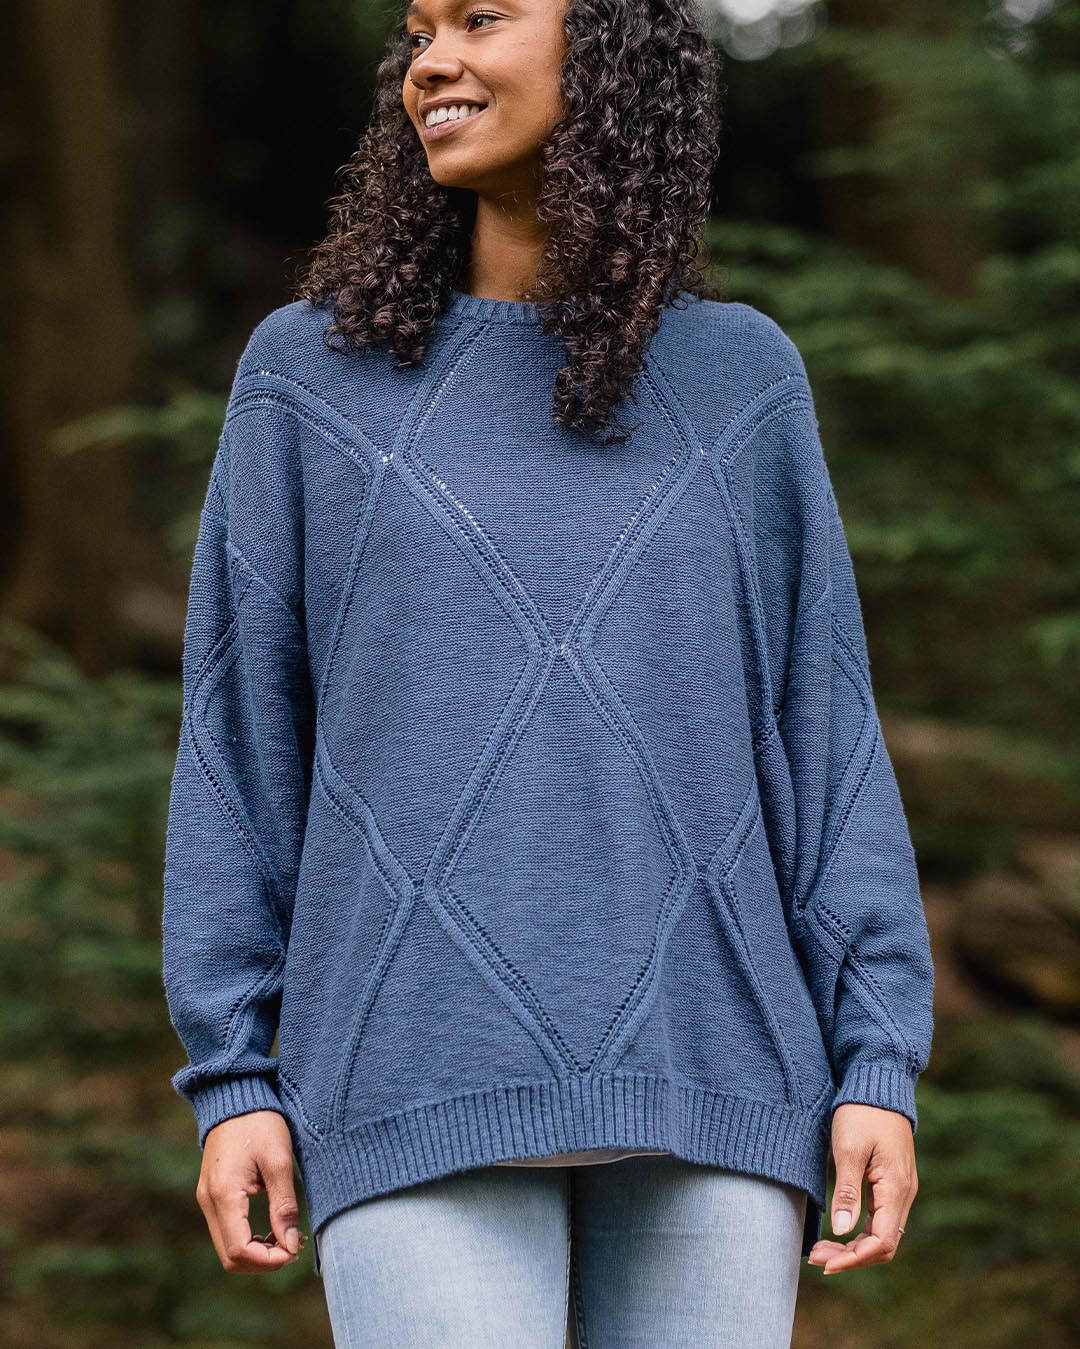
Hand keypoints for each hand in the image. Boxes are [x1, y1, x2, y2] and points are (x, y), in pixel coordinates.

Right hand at [196, 1110, 307, 1271]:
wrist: (236, 1095)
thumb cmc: (260, 1122)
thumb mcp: (278, 1161)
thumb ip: (284, 1205)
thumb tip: (291, 1245)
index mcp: (224, 1194)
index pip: (239, 1250)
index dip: (267, 1260)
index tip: (294, 1251)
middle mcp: (208, 1202)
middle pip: (229, 1257)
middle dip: (262, 1261)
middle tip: (292, 1248)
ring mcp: (206, 1199)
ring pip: (226, 1247)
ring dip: (255, 1252)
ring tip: (285, 1239)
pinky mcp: (211, 1194)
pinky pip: (226, 1231)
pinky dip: (247, 1239)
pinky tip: (270, 1229)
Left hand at [807, 1102, 916, 1274]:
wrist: (878, 1085)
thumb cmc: (861, 1112)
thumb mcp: (848, 1149)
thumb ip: (847, 1191)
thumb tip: (842, 1231)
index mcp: (896, 1188)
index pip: (882, 1242)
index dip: (855, 1259)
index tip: (826, 1264)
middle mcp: (904, 1195)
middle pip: (883, 1244)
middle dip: (851, 1257)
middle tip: (817, 1258)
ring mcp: (899, 1190)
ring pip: (880, 1234)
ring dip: (853, 1247)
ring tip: (820, 1250)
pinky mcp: (891, 1184)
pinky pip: (878, 1219)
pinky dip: (858, 1231)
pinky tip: (836, 1232)